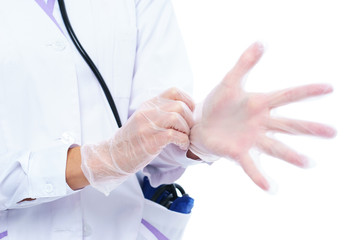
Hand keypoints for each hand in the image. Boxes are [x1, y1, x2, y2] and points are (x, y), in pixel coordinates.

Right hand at [81, 88, 194, 194]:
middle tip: (188, 130)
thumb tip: (185, 110)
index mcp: (149, 104)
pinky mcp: (150, 141)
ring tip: (183, 138)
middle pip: (179, 106)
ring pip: (177, 118)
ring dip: (186, 130)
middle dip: (189, 119)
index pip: (174, 91)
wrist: (113, 155)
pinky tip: (181, 146)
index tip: (190, 113)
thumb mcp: (144, 118)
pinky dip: (183, 141)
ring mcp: (148, 126)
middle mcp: (148, 112)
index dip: (188, 101)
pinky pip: (174, 135)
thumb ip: (160, 111)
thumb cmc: (133, 140)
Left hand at [189, 42, 335, 190]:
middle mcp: (261, 123)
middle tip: (332, 132)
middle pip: (289, 126)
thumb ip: (244, 64)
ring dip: (291, 155)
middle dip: (309, 128)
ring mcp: (251, 139)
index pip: (287, 96)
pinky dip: (259, 176)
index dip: (307, 92)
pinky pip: (250, 165)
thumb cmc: (217, 104)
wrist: (200, 123)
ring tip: (307, 163)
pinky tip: (269, 188)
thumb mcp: (229, 82)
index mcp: (260, 104)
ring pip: (275, 147)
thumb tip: (261, 42)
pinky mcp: (238, 153)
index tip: (329, 88)